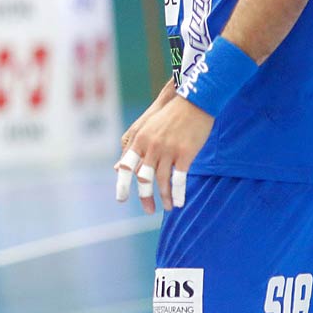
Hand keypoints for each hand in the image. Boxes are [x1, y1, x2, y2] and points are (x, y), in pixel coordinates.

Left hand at [121, 97, 211, 212]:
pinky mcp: (185, 153)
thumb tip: (117, 168)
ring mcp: (168, 150)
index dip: (122, 185)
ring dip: (164, 197)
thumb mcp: (147, 129)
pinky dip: (178, 193)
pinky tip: (180, 202)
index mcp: (139, 140)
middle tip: (148, 210)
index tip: (121, 199)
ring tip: (168, 208)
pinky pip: (179, 179)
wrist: (194, 102)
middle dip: (145, 196)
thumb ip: (132, 148)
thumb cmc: (169, 116)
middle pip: (143, 177)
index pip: (126, 167)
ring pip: (162, 181)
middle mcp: (151, 147)